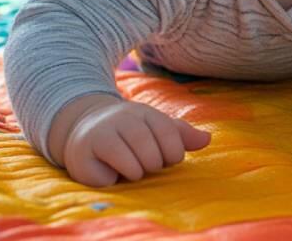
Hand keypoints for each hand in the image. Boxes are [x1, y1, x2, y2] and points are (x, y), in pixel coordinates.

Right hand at [50, 94, 211, 186]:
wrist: (84, 131)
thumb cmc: (129, 134)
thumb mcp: (155, 129)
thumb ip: (181, 135)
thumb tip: (207, 140)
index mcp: (144, 112)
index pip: (168, 132)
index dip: (173, 151)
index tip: (169, 159)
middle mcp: (122, 119)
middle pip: (149, 149)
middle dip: (154, 163)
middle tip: (148, 165)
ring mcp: (101, 134)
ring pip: (131, 163)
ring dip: (137, 172)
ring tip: (133, 170)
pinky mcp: (83, 153)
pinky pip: (108, 174)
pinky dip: (115, 179)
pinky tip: (111, 173)